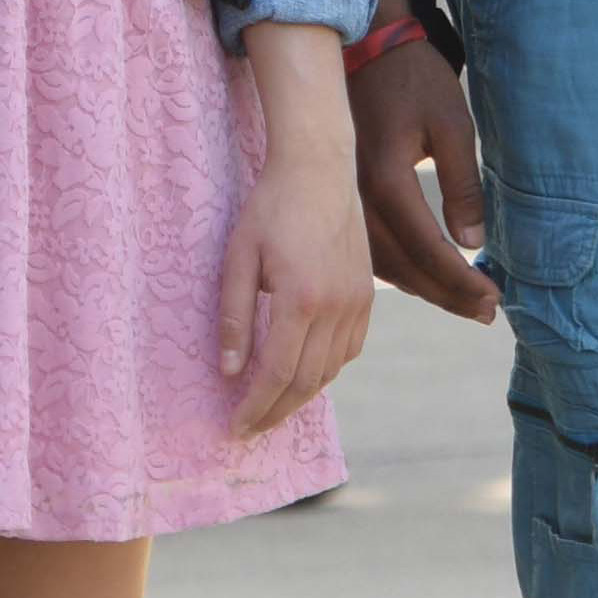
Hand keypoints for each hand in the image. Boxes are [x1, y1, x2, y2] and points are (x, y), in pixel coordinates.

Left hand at [220, 138, 374, 431]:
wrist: (320, 168)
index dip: (256, 407)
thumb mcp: (238, 258)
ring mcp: (357, 302)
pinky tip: (304, 372)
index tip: (236, 428)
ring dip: (301, 395)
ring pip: (331, 370)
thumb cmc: (271, 208)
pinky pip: (350, 349)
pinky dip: (326, 370)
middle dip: (276, 412)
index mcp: (301, 300)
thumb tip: (229, 372)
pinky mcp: (368, 294)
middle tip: (250, 429)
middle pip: (307, 381)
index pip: (278, 373)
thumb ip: (235, 317)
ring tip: (272, 406)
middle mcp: (336, 307)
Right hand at [349, 27, 495, 321]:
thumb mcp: (453, 124)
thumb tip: (472, 243)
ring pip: (381, 265)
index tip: (493, 299)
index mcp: (386, 181)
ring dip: (424, 288)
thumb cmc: (416, 80)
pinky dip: (400, 270)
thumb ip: (462, 185)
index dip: (461, 280)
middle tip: (486, 312)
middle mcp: (357, 199)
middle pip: (402, 267)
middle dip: (447, 295)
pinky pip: (369, 249)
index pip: (427, 248)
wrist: (368, 49)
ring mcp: (344, 201)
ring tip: (465, 303)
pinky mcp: (343, 198)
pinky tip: (426, 279)